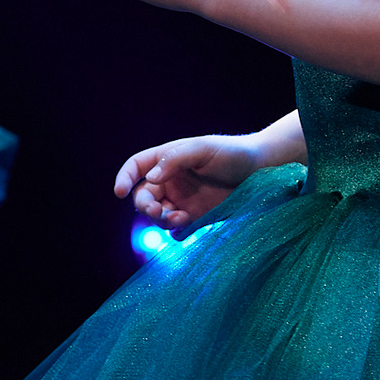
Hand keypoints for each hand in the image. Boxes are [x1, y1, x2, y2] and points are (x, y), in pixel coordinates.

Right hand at [113, 134, 260, 231]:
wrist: (261, 170)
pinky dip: (174, 231)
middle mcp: (170, 181)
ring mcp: (182, 200)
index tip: (118, 192)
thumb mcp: (202, 149)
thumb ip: (175, 160)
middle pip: (142, 197)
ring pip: (157, 215)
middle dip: (145, 206)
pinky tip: (186, 226)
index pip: (136, 167)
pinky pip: (175, 230)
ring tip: (180, 219)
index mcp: (167, 159)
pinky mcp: (195, 217)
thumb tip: (150, 178)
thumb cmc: (232, 153)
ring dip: (161, 220)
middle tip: (160, 212)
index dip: (124, 178)